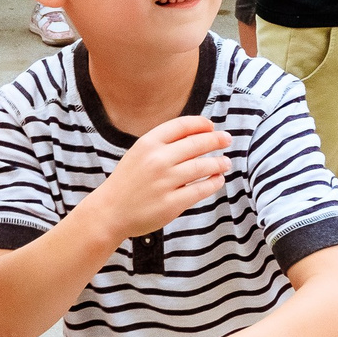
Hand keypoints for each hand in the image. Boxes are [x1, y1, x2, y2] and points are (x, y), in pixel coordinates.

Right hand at [91, 115, 229, 237]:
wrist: (110, 212)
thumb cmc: (127, 181)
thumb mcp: (139, 153)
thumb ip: (163, 143)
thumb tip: (198, 133)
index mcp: (148, 143)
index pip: (182, 125)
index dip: (201, 124)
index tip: (211, 126)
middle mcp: (157, 160)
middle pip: (196, 144)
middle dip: (216, 140)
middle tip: (227, 139)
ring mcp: (165, 182)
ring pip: (203, 166)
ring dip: (219, 162)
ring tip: (226, 162)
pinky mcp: (171, 203)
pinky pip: (201, 190)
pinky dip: (214, 183)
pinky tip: (218, 179)